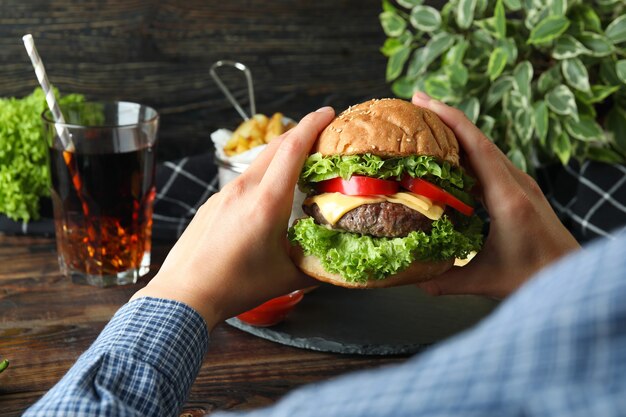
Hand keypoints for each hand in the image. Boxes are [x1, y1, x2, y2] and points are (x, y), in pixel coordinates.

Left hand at [131, 107, 335, 328]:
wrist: (185, 294)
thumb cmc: (235, 286)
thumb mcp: (287, 277)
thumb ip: (318, 264)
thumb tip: (340, 260)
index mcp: (266, 202)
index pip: (292, 149)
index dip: (312, 125)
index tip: (328, 113)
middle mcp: (243, 190)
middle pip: (276, 147)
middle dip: (301, 133)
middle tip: (321, 134)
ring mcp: (224, 195)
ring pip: (258, 163)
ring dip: (281, 156)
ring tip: (299, 166)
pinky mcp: (212, 203)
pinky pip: (243, 180)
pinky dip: (263, 176)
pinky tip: (268, 195)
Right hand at [412, 92, 579, 298]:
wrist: (571, 277)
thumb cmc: (534, 278)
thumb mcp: (486, 281)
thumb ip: (446, 281)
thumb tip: (413, 279)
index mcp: (508, 199)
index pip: (477, 147)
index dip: (451, 120)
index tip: (424, 101)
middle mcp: (516, 184)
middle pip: (479, 139)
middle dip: (447, 117)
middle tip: (416, 102)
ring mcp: (521, 185)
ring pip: (486, 148)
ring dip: (458, 131)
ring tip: (428, 123)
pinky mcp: (521, 191)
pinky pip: (491, 162)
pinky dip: (468, 151)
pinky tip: (451, 155)